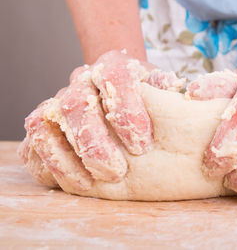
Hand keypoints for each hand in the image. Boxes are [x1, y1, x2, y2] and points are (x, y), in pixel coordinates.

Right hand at [19, 50, 184, 189]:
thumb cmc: (148, 98)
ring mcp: (57, 101)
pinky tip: (72, 181)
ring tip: (91, 183)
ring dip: (65, 158)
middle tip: (117, 172)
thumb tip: (191, 94)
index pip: (115, 77)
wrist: (119, 92)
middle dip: (95, 142)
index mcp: (114, 66)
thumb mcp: (166, 92)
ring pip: (44, 122)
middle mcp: (81, 80)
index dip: (126, 110)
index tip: (142, 145)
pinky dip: (47, 164)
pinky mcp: (43, 125)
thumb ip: (178, 93)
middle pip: (75, 103)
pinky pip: (32, 143)